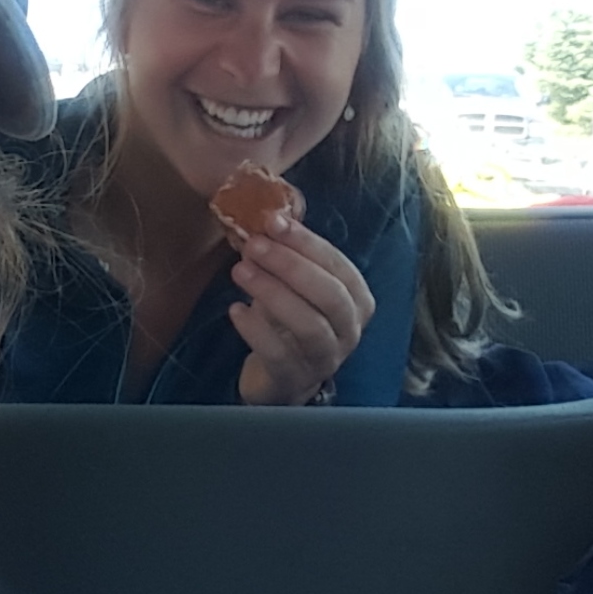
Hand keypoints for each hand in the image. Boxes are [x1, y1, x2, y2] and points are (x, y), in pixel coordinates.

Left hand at [230, 216, 377, 405]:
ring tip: (240, 271)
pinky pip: (279, 354)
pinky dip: (256, 330)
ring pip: (309, 325)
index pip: (338, 266)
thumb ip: (292, 253)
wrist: (283, 377)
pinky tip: (236, 310)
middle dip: (291, 265)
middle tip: (254, 244)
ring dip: (273, 293)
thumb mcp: (297, 285)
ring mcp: (326, 358)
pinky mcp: (295, 380)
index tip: (273, 221)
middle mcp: (350, 330)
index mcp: (356, 301)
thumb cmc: (290, 322)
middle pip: (330, 295)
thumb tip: (273, 214)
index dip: (307, 243)